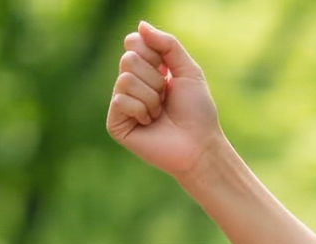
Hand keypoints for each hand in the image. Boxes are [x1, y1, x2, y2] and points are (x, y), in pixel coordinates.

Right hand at [106, 21, 223, 179]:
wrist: (200, 146)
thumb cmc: (197, 111)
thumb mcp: (187, 70)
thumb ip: (167, 44)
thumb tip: (140, 25)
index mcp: (145, 70)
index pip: (133, 42)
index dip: (154, 54)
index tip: (168, 72)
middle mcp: (130, 84)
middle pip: (128, 59)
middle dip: (155, 78)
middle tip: (165, 97)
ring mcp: (121, 104)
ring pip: (125, 79)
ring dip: (151, 96)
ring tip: (159, 112)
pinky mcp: (115, 123)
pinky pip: (121, 99)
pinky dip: (142, 110)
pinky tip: (149, 123)